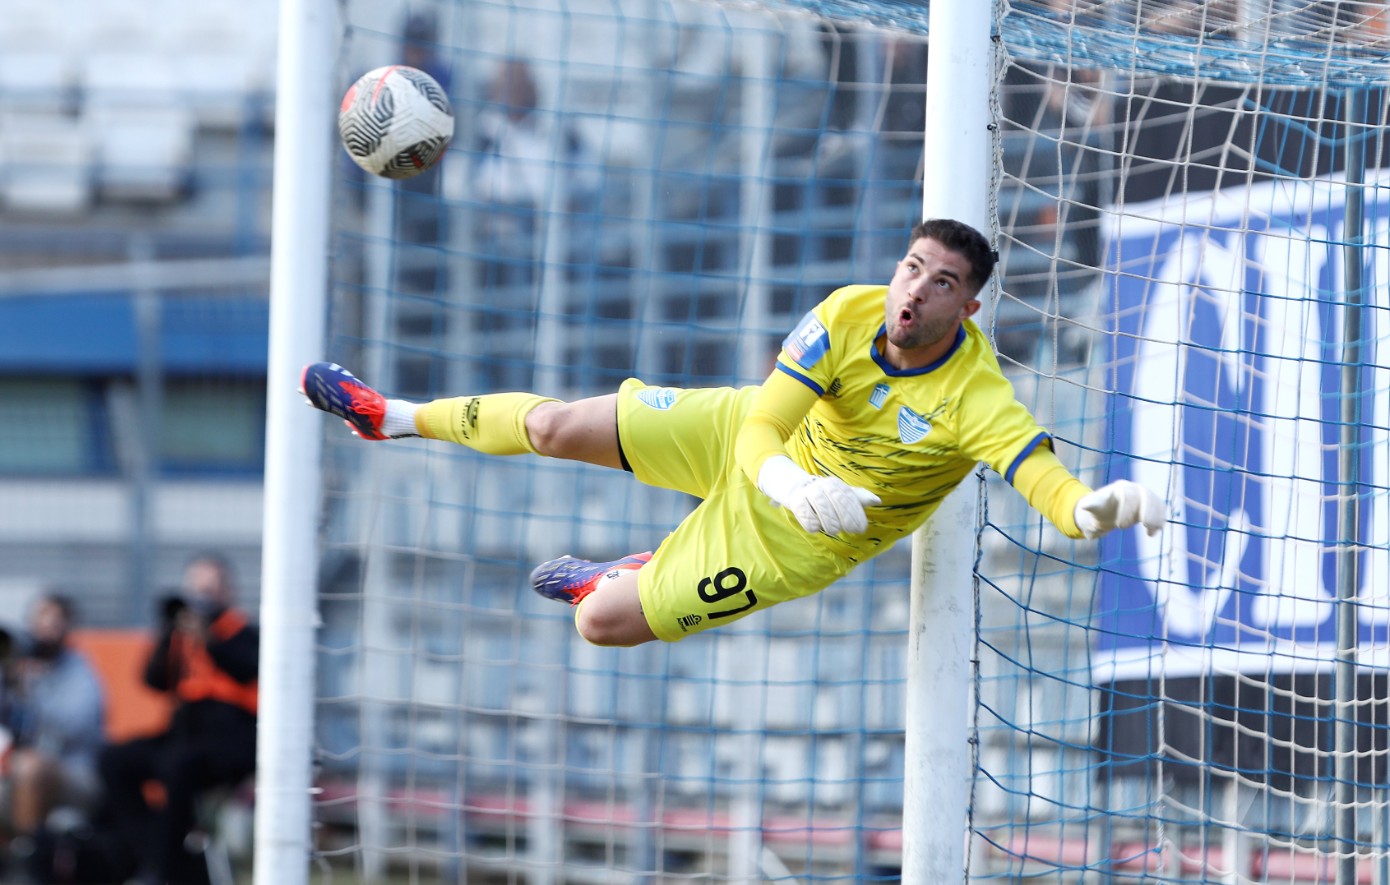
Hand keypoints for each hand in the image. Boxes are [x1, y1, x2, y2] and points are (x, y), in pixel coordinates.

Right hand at [757, 455, 880, 535]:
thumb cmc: (824, 494)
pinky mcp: (796, 502)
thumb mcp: (842, 494)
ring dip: (830, 525)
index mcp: (836, 484)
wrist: (795, 487)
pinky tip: (815, 526)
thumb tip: (877, 501)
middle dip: (845, 521)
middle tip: (847, 530)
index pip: (849, 500)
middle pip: (838, 506)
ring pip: (823, 514)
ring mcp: (809, 493)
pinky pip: (808, 520)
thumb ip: (858, 498)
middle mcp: (823, 486)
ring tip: (832, 529)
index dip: (857, 516)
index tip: (860, 529)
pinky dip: (813, 526)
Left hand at [1074, 480, 1166, 538]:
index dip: (1127, 509)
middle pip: (1145, 495)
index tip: (1120, 525)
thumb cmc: (1098, 509)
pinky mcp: (1150, 506)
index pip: (1127, 494)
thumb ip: (1090, 505)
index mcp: (1119, 488)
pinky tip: (1151, 534)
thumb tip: (1083, 506)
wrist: (1105, 512)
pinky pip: (1160, 509)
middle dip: (1146, 510)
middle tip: (1141, 525)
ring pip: (1155, 502)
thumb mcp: (1092, 507)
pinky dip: (1159, 520)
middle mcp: (1134, 489)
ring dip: (1156, 516)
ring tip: (1150, 531)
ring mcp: (1143, 497)